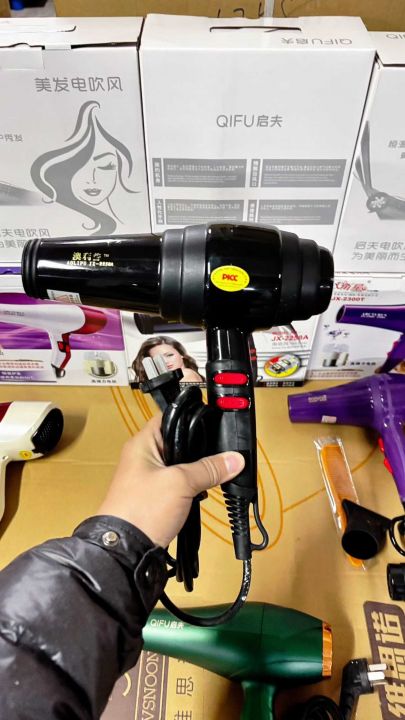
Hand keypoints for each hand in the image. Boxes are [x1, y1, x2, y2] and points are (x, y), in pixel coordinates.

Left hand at [96, 415, 244, 547]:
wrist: (125, 552)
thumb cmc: (143, 509)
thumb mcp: (180, 484)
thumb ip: (208, 469)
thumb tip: (235, 459)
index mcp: (142, 443)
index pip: (169, 417)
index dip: (192, 417)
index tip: (215, 422)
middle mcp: (143, 457)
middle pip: (178, 442)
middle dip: (200, 448)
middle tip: (221, 452)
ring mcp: (148, 478)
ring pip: (180, 465)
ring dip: (197, 470)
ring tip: (216, 472)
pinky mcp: (154, 498)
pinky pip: (178, 484)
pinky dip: (191, 487)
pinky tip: (203, 491)